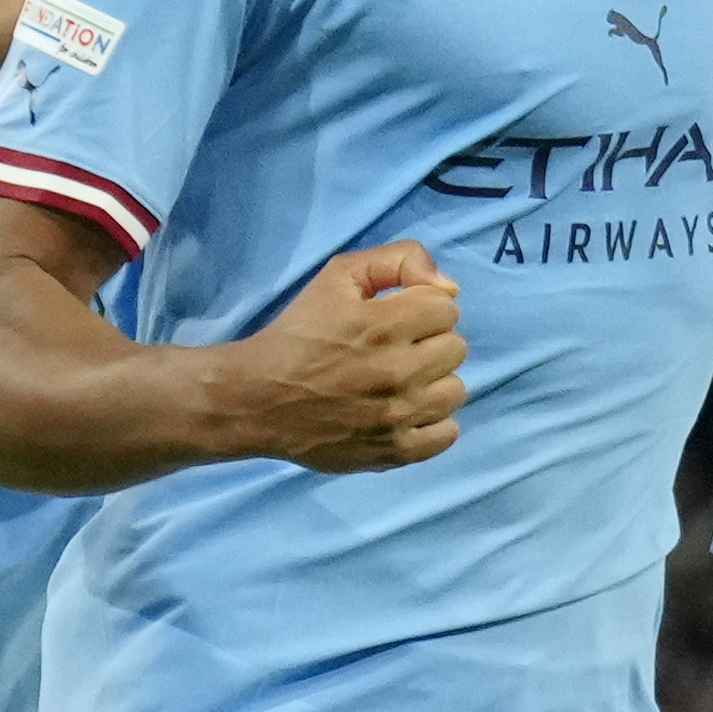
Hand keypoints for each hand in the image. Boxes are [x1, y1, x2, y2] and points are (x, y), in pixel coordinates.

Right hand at [228, 241, 464, 471]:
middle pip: (456, 349)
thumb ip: (397, 260)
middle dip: (431, 342)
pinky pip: (447, 435)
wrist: (257, 398)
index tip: (399, 316)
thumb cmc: (298, 333)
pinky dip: (434, 423)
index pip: (447, 308)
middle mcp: (397, 371)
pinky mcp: (393, 451)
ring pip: (456, 391)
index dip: (424, 307)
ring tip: (403, 381)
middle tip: (398, 349)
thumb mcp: (338, 275)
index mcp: (383, 325)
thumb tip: (448, 285)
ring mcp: (398, 416)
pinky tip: (408, 412)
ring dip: (435, 382)